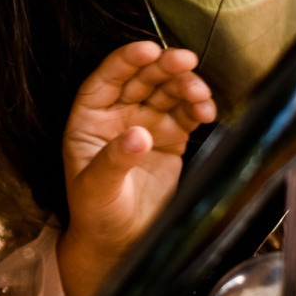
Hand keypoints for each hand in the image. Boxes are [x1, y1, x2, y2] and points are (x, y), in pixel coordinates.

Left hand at [58, 41, 215, 295]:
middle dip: (164, 68)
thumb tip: (137, 134)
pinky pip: (185, 114)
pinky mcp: (170, 141)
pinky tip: (206, 109)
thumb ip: (114, 160)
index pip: (107, 78)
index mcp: (89, 120)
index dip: (127, 60)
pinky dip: (198, 108)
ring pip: (167, 93)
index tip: (148, 49)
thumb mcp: (97, 189)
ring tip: (199, 93)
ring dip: (185, 86)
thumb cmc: (97, 216)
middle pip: (142, 79)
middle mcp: (117, 117)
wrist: (120, 246)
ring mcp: (146, 126)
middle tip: (185, 61)